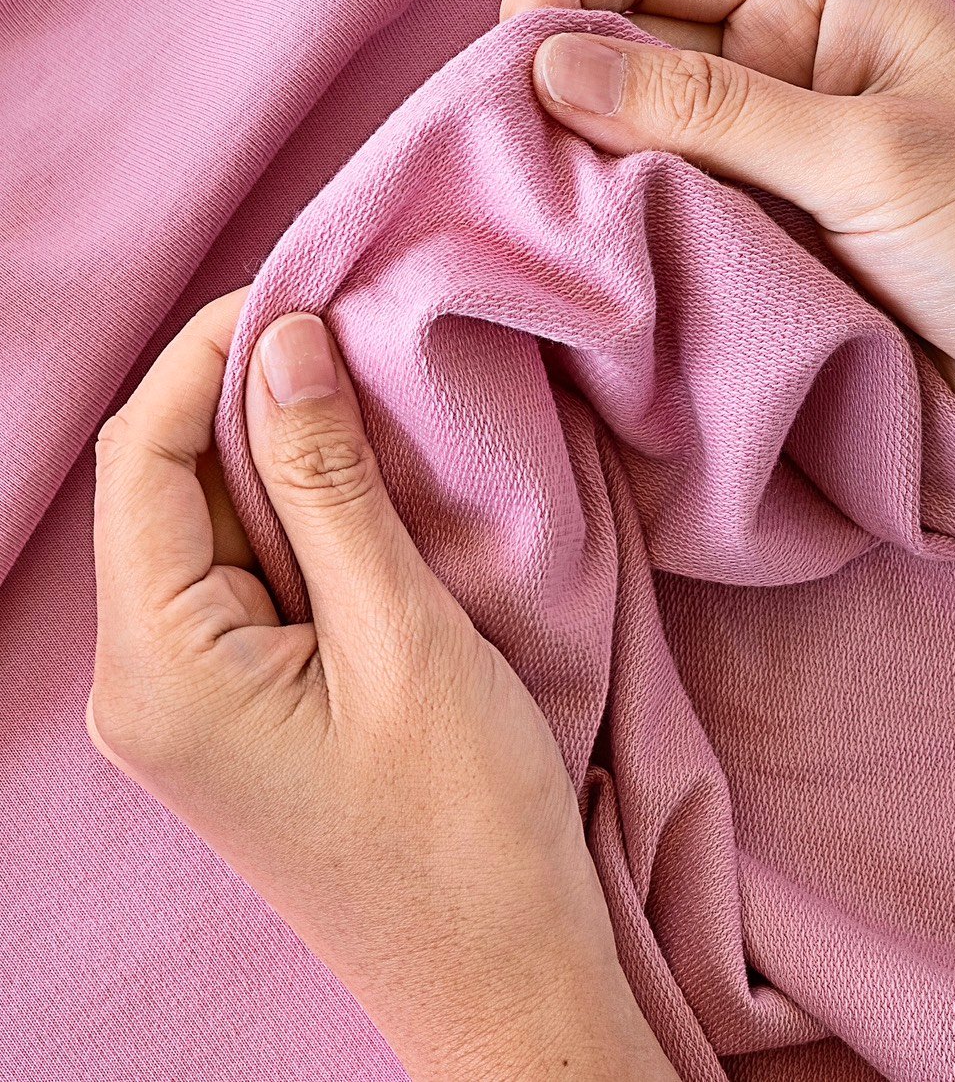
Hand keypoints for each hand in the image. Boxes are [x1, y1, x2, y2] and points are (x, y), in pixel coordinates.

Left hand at [89, 292, 678, 1081]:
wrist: (500, 976)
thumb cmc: (463, 825)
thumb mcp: (402, 633)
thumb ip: (328, 483)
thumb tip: (282, 343)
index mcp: (159, 671)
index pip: (140, 461)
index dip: (204, 357)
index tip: (295, 292)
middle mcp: (143, 685)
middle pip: (165, 488)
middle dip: (245, 399)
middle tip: (346, 333)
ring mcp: (188, 702)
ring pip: (210, 528)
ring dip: (279, 456)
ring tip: (367, 398)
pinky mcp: (237, 708)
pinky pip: (246, 579)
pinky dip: (297, 518)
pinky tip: (362, 486)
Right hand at [503, 0, 954, 495]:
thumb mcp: (868, 155)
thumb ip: (710, 109)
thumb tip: (549, 65)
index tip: (514, 66)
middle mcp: (775, 61)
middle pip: (621, 39)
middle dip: (560, 88)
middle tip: (511, 160)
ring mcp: (758, 155)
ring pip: (628, 137)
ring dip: (582, 172)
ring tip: (545, 221)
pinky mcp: (751, 237)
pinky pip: (654, 214)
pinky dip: (615, 233)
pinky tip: (588, 263)